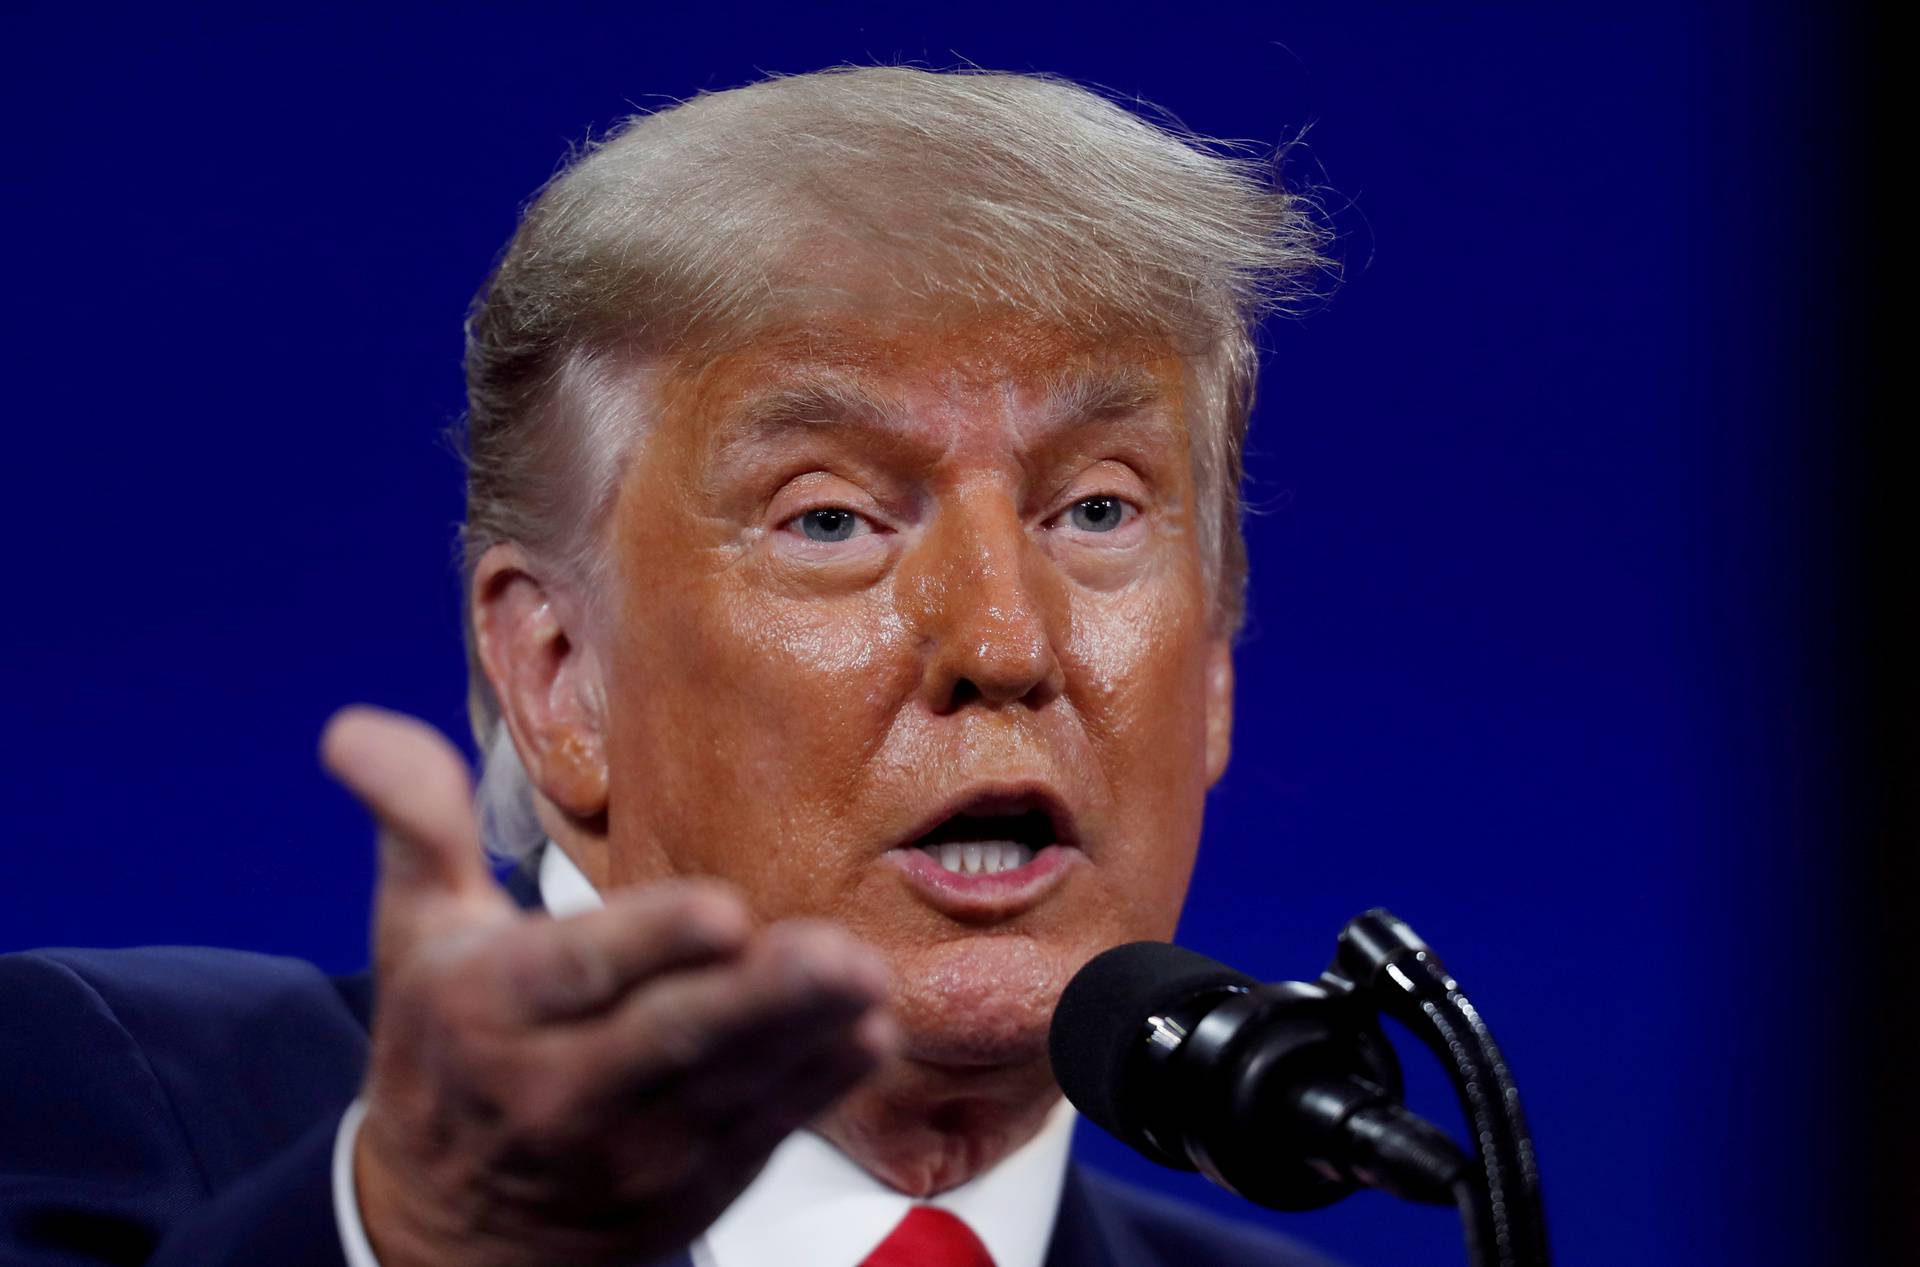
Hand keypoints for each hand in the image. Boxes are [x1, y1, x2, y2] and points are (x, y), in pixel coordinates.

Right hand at [321, 706, 896, 1266]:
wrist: (452, 1230)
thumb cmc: (445, 1055)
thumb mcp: (414, 934)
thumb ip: (415, 825)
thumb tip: (355, 728)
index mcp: (491, 1012)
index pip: (577, 973)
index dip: (650, 943)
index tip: (721, 909)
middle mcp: (564, 1089)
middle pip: (673, 1040)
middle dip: (760, 999)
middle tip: (835, 954)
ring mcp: (637, 1148)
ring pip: (734, 1087)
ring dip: (808, 1036)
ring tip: (867, 984)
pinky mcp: (694, 1182)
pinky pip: (765, 1132)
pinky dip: (819, 1086)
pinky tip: (869, 1036)